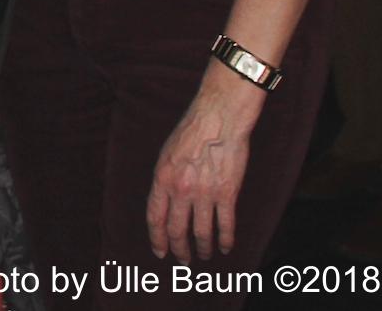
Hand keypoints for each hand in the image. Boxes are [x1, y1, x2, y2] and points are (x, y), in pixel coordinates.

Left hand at [147, 69, 258, 262]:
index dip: (157, 238)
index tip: (160, 251)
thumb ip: (165, 180)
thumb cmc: (190, 132)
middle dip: (178, 250)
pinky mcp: (227, 194)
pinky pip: (226, 224)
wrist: (218, 119)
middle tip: (182, 261)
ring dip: (202, 248)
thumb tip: (165, 202)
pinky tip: (225, 248)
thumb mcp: (166, 154)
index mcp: (162, 179)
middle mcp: (181, 190)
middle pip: (177, 230)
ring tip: (204, 257)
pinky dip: (226, 240)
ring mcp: (205, 194)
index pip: (155, 218)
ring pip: (201, 232)